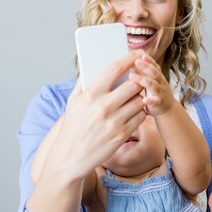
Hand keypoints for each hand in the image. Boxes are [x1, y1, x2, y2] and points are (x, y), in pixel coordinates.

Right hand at [50, 52, 145, 178]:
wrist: (70, 157)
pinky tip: (133, 112)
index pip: (114, 68)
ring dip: (139, 97)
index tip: (137, 54)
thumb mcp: (73, 102)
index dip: (129, 58)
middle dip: (137, 81)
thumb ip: (84, 83)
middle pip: (133, 84)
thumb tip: (92, 66)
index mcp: (91, 95)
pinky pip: (140, 117)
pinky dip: (139, 112)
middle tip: (138, 79)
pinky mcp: (122, 135)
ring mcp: (115, 121)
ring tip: (133, 98)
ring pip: (139, 100)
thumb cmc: (72, 127)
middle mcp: (104, 107)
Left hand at [129, 52, 175, 115]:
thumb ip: (143, 73)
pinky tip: (144, 100)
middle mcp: (160, 83)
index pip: (154, 66)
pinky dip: (150, 100)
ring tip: (132, 76)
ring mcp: (160, 93)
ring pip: (154, 85)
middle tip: (136, 61)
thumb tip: (129, 61)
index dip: (149, 60)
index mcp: (158, 77)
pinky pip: (155, 101)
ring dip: (143, 80)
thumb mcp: (151, 81)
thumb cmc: (155, 94)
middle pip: (155, 73)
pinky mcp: (159, 104)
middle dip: (146, 66)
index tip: (141, 54)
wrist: (168, 110)